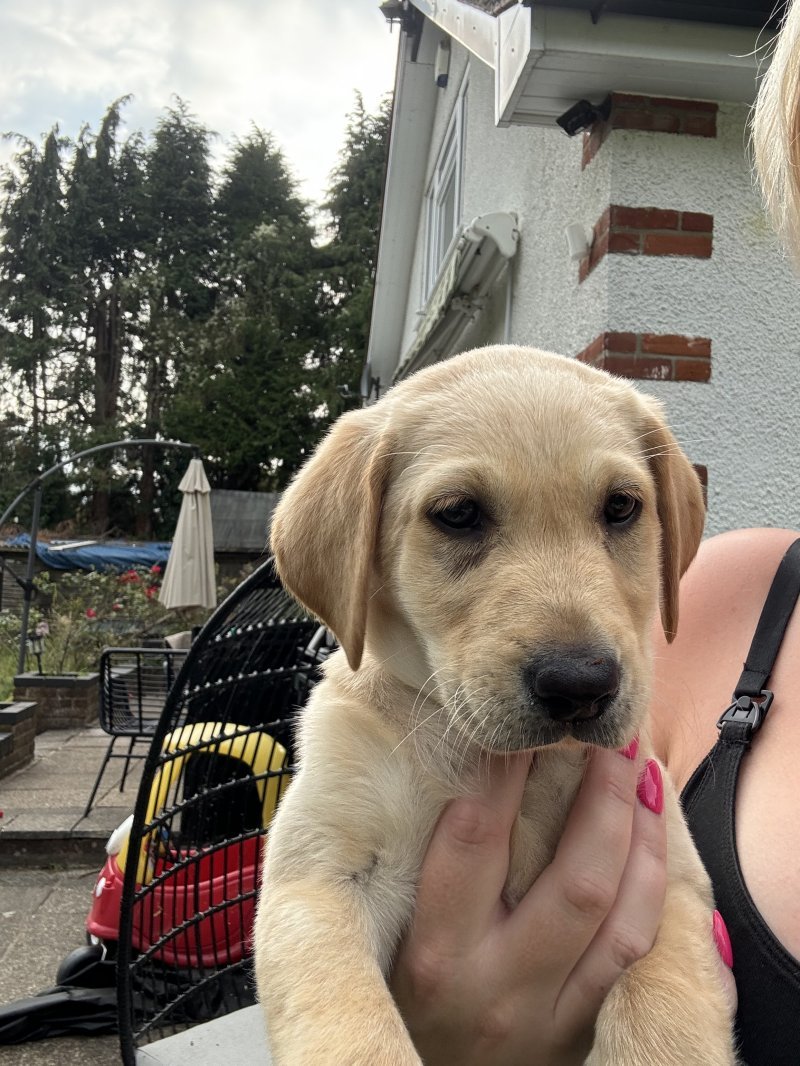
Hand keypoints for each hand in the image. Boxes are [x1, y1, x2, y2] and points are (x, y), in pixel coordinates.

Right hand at [392, 745, 668, 1065]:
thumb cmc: (398, 994)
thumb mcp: (390, 931)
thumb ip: (426, 857)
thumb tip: (464, 758)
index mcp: (434, 950)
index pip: (476, 837)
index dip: (507, 767)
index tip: (525, 721)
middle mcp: (494, 983)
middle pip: (575, 878)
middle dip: (604, 795)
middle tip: (611, 737)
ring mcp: (546, 1013)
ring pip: (620, 916)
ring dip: (643, 837)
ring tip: (644, 776)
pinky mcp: (580, 1031)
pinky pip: (635, 957)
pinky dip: (654, 891)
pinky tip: (654, 843)